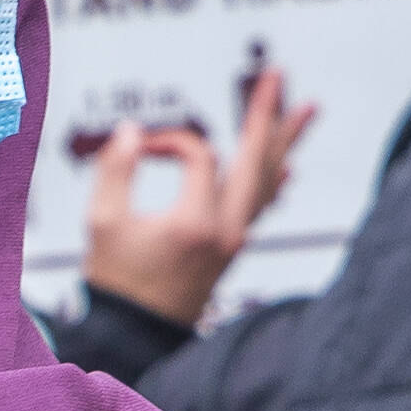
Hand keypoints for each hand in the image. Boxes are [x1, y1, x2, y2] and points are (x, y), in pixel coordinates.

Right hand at [76, 54, 313, 327]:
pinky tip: (288, 167)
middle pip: (257, 160)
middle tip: (277, 73)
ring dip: (284, 142)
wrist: (133, 338)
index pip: (200, 157)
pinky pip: (261, 205)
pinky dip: (274, 180)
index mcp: (195, 222)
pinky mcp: (230, 249)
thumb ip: (114, 170)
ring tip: (308, 108)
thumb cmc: (115, 283)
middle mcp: (226, 231)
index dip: (171, 141)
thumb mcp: (102, 224)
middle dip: (266, 114)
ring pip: (268, 181)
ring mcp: (234, 241)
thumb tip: (131, 131)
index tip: (140, 148)